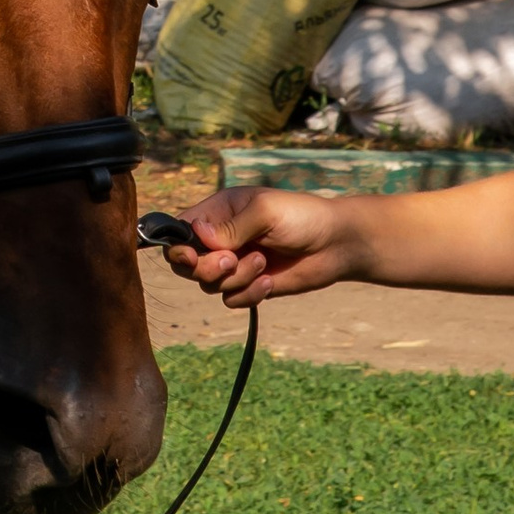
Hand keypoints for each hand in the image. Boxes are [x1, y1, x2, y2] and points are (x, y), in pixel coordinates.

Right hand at [164, 186, 367, 308]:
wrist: (336, 245)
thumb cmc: (301, 217)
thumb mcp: (264, 213)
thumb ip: (230, 227)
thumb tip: (196, 234)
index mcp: (218, 212)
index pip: (180, 230)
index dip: (177, 247)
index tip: (190, 256)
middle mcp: (221, 239)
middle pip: (186, 264)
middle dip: (206, 268)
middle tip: (231, 260)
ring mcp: (235, 264)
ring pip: (210, 285)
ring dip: (236, 279)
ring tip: (264, 263)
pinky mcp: (250, 286)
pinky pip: (232, 300)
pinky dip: (249, 294)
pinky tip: (270, 281)